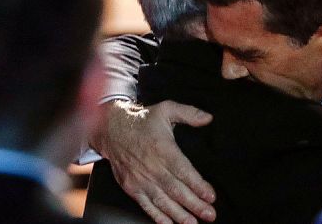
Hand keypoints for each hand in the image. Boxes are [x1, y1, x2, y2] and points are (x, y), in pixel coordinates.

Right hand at [90, 100, 215, 223]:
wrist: (111, 130)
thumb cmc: (142, 120)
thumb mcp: (166, 109)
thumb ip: (189, 113)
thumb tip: (208, 118)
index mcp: (163, 149)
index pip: (183, 171)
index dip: (198, 185)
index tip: (211, 196)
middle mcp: (152, 167)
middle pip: (176, 190)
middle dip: (194, 204)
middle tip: (210, 215)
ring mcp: (140, 180)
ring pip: (163, 201)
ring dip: (179, 215)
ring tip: (193, 223)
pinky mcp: (132, 188)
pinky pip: (146, 206)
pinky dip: (158, 217)